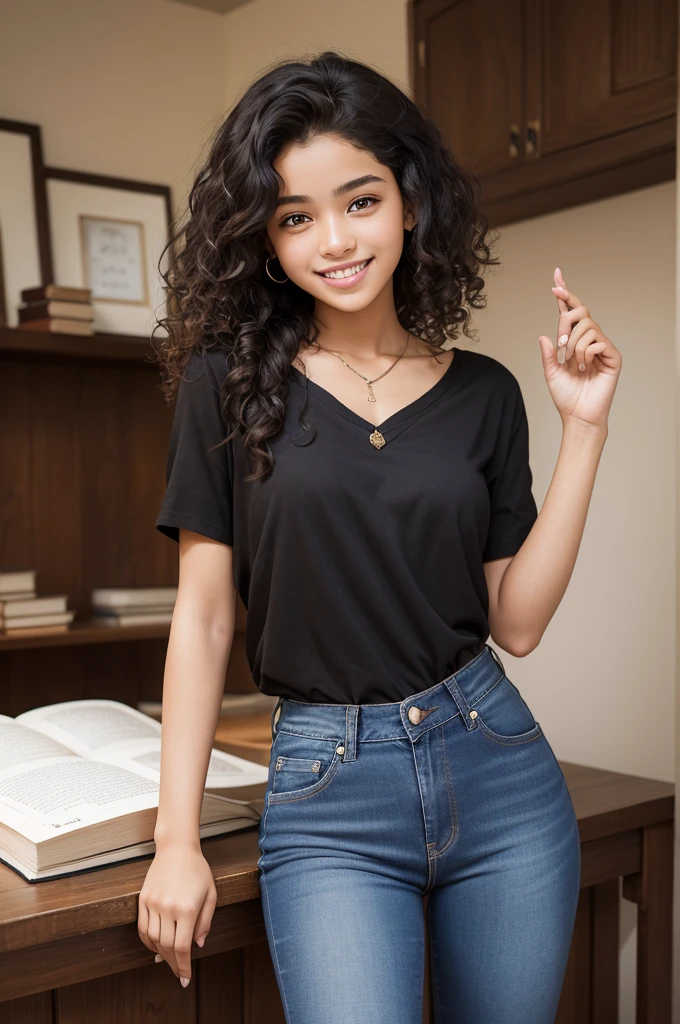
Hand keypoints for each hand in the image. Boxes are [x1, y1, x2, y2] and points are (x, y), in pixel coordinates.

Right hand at [137, 840, 216, 987]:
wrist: (177, 848)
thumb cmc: (197, 869)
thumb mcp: (211, 894)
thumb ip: (205, 921)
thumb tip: (198, 944)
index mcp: (187, 908)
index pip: (182, 947)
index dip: (183, 966)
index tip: (185, 978)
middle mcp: (168, 908)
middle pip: (167, 946)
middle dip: (173, 963)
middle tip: (178, 972)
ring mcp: (153, 903)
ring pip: (154, 939)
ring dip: (160, 953)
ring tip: (168, 959)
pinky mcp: (143, 899)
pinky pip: (142, 928)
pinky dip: (147, 941)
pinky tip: (155, 946)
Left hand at [538, 267, 621, 428]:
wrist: (578, 415)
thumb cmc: (566, 396)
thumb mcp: (550, 372)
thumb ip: (547, 354)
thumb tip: (545, 335)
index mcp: (573, 340)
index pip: (569, 311)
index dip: (564, 293)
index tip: (556, 276)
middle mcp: (589, 339)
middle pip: (581, 311)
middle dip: (566, 323)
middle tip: (560, 346)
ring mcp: (602, 346)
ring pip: (588, 326)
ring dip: (574, 345)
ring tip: (573, 363)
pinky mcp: (613, 356)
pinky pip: (598, 341)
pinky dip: (586, 353)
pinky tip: (584, 367)